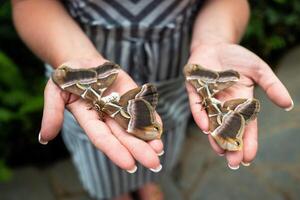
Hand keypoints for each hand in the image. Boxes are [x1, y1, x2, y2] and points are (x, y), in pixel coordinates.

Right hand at [39, 59, 163, 171]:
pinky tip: (160, 128)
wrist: (83, 62)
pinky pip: (142, 108)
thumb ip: (52, 113)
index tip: (129, 165)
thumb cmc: (67, 77)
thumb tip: (44, 138)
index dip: (115, 151)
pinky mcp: (130, 96)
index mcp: (89, 120)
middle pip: (123, 137)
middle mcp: (107, 117)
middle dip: (139, 150)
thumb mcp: (55, 91)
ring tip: (160, 149)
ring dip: (148, 138)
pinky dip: (151, 118)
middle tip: (154, 164)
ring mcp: (120, 107)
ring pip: (135, 126)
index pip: (103, 138)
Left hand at [186, 43, 292, 167]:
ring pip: (212, 122)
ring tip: (220, 151)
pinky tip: (205, 128)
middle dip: (231, 145)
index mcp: (240, 102)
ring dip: (215, 137)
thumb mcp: (259, 70)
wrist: (216, 45)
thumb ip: (271, 86)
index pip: (245, 126)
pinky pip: (197, 106)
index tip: (249, 157)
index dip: (248, 141)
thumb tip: (288, 104)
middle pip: (228, 129)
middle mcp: (224, 105)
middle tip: (234, 162)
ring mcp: (208, 99)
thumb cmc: (238, 58)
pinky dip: (201, 116)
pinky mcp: (195, 91)